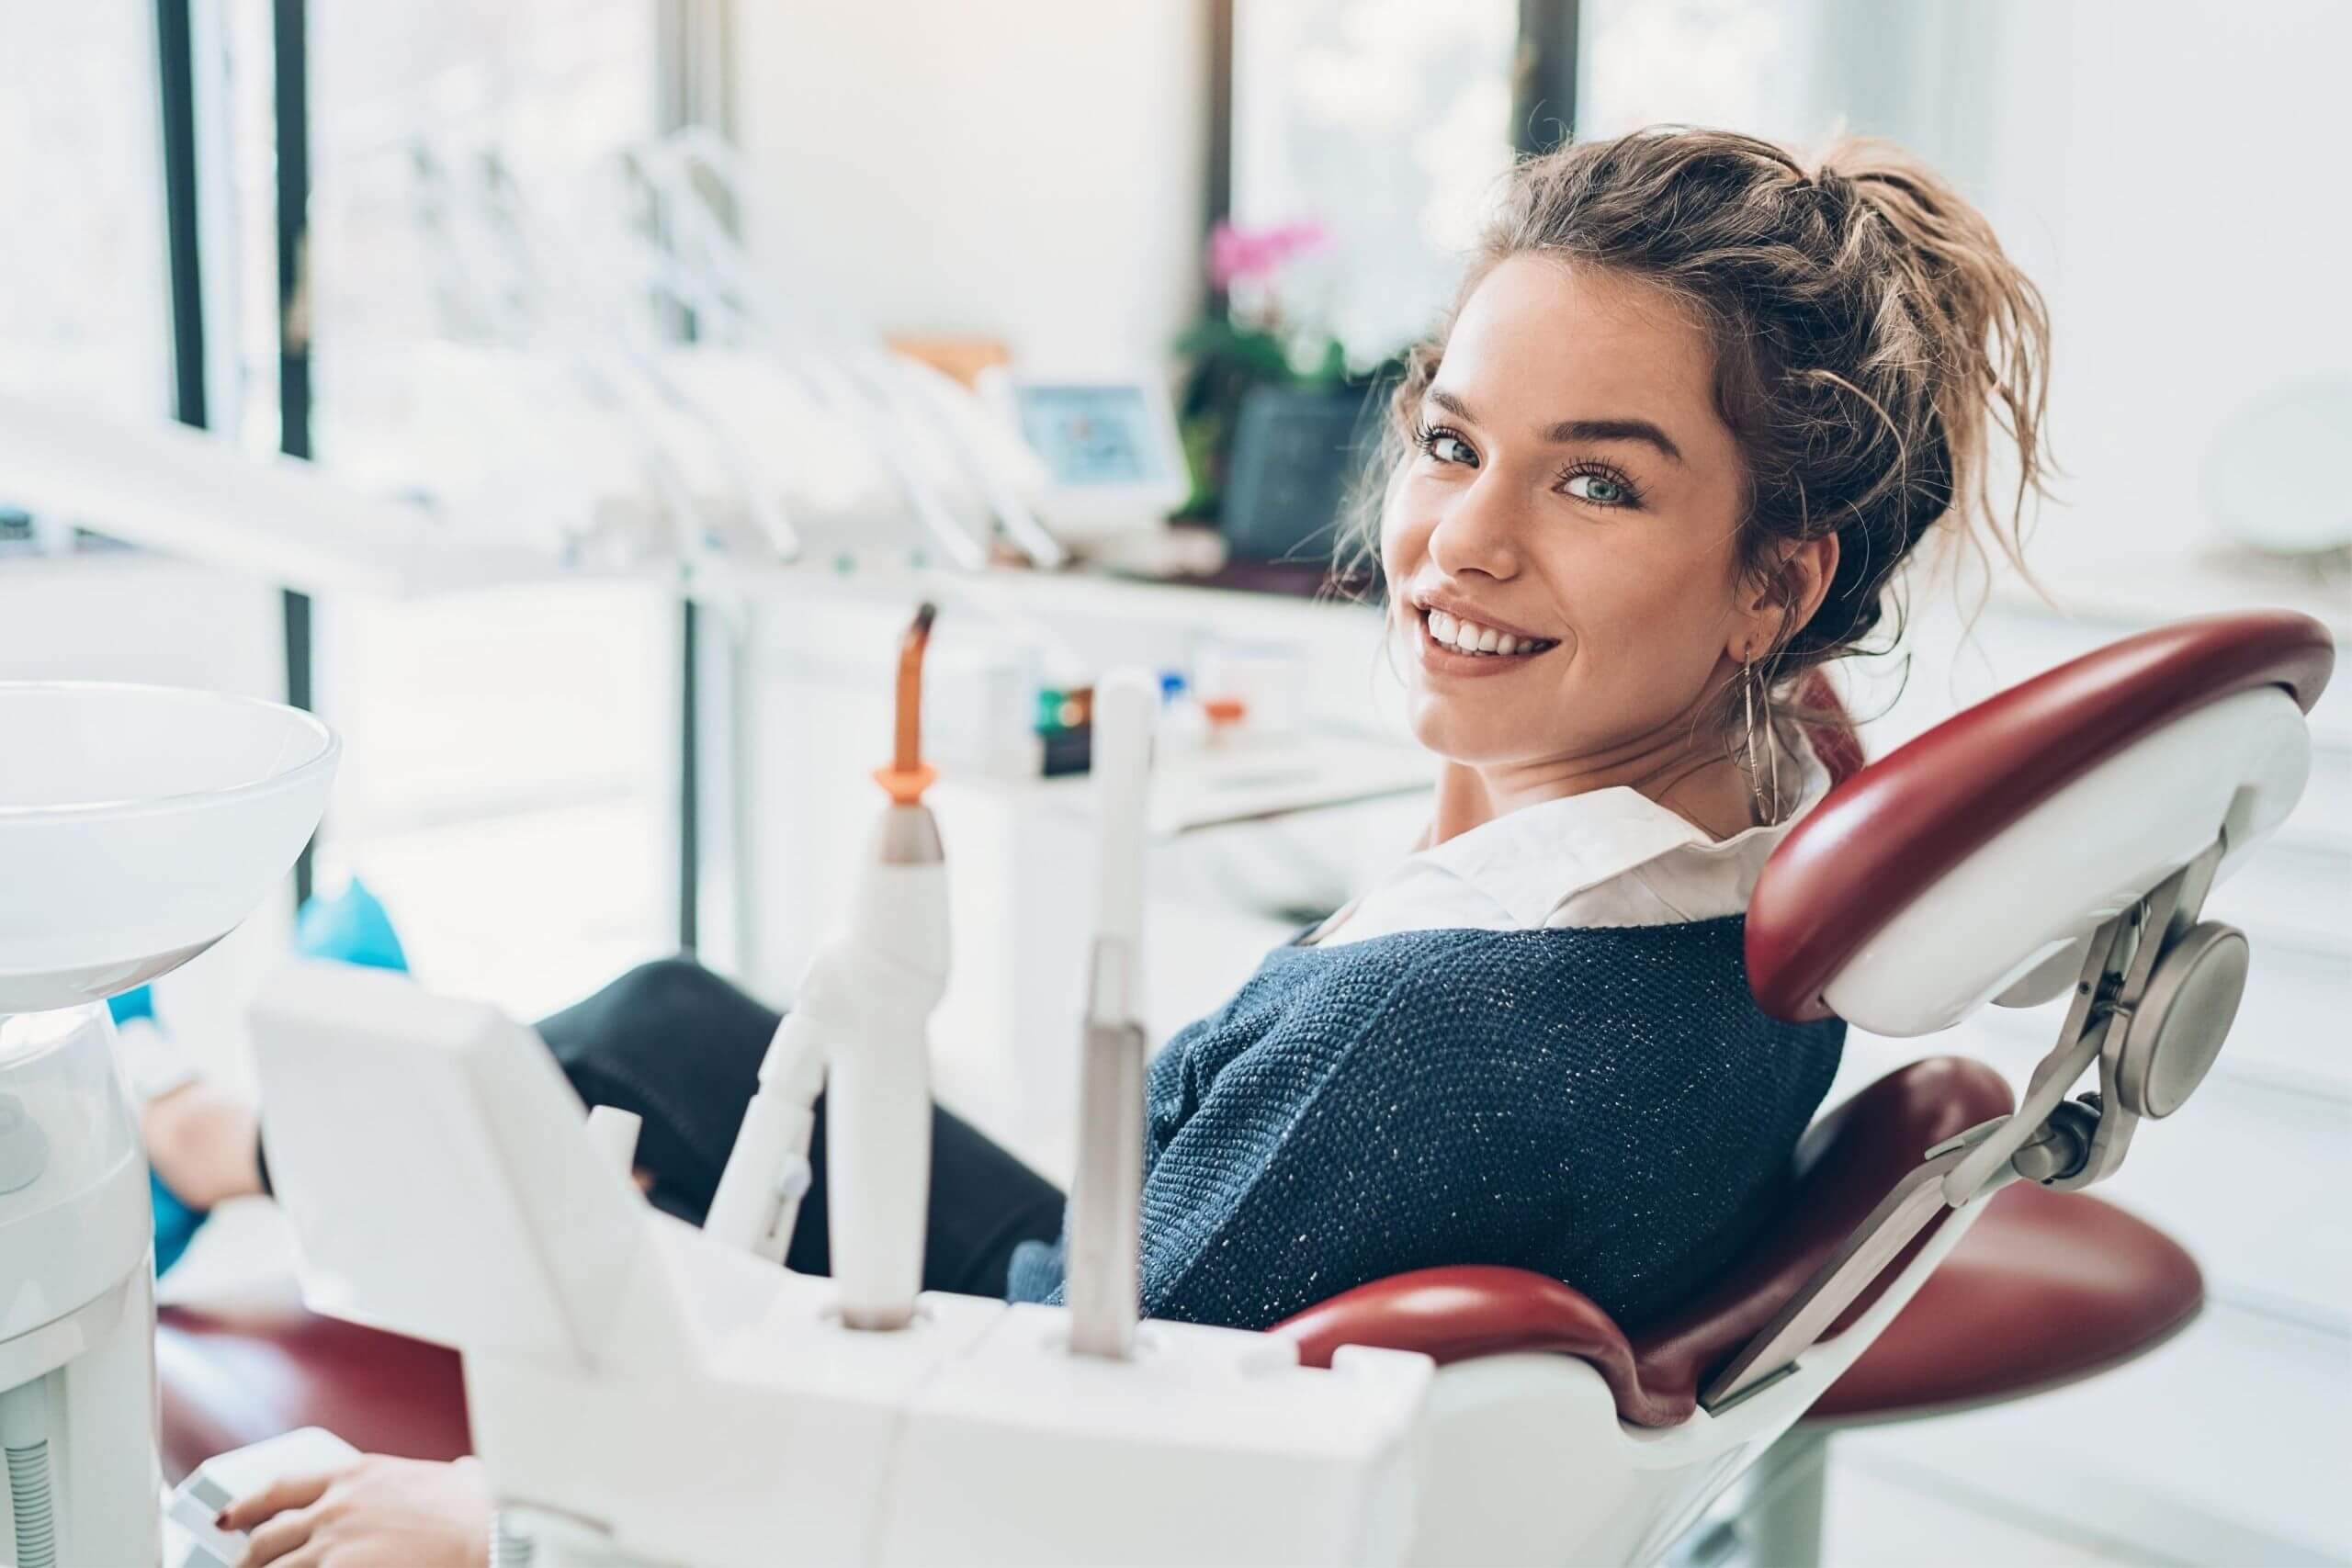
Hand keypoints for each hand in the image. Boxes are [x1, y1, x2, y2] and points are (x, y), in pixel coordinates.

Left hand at [224, 1454, 491, 1567]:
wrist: (488, 1529)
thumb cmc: (474, 1506)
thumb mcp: (441, 1474)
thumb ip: (422, 1478)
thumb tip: (458, 1474)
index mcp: (354, 1474)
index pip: (279, 1488)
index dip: (245, 1506)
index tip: (229, 1519)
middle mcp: (335, 1506)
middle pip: (266, 1538)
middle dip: (247, 1560)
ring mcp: (334, 1544)